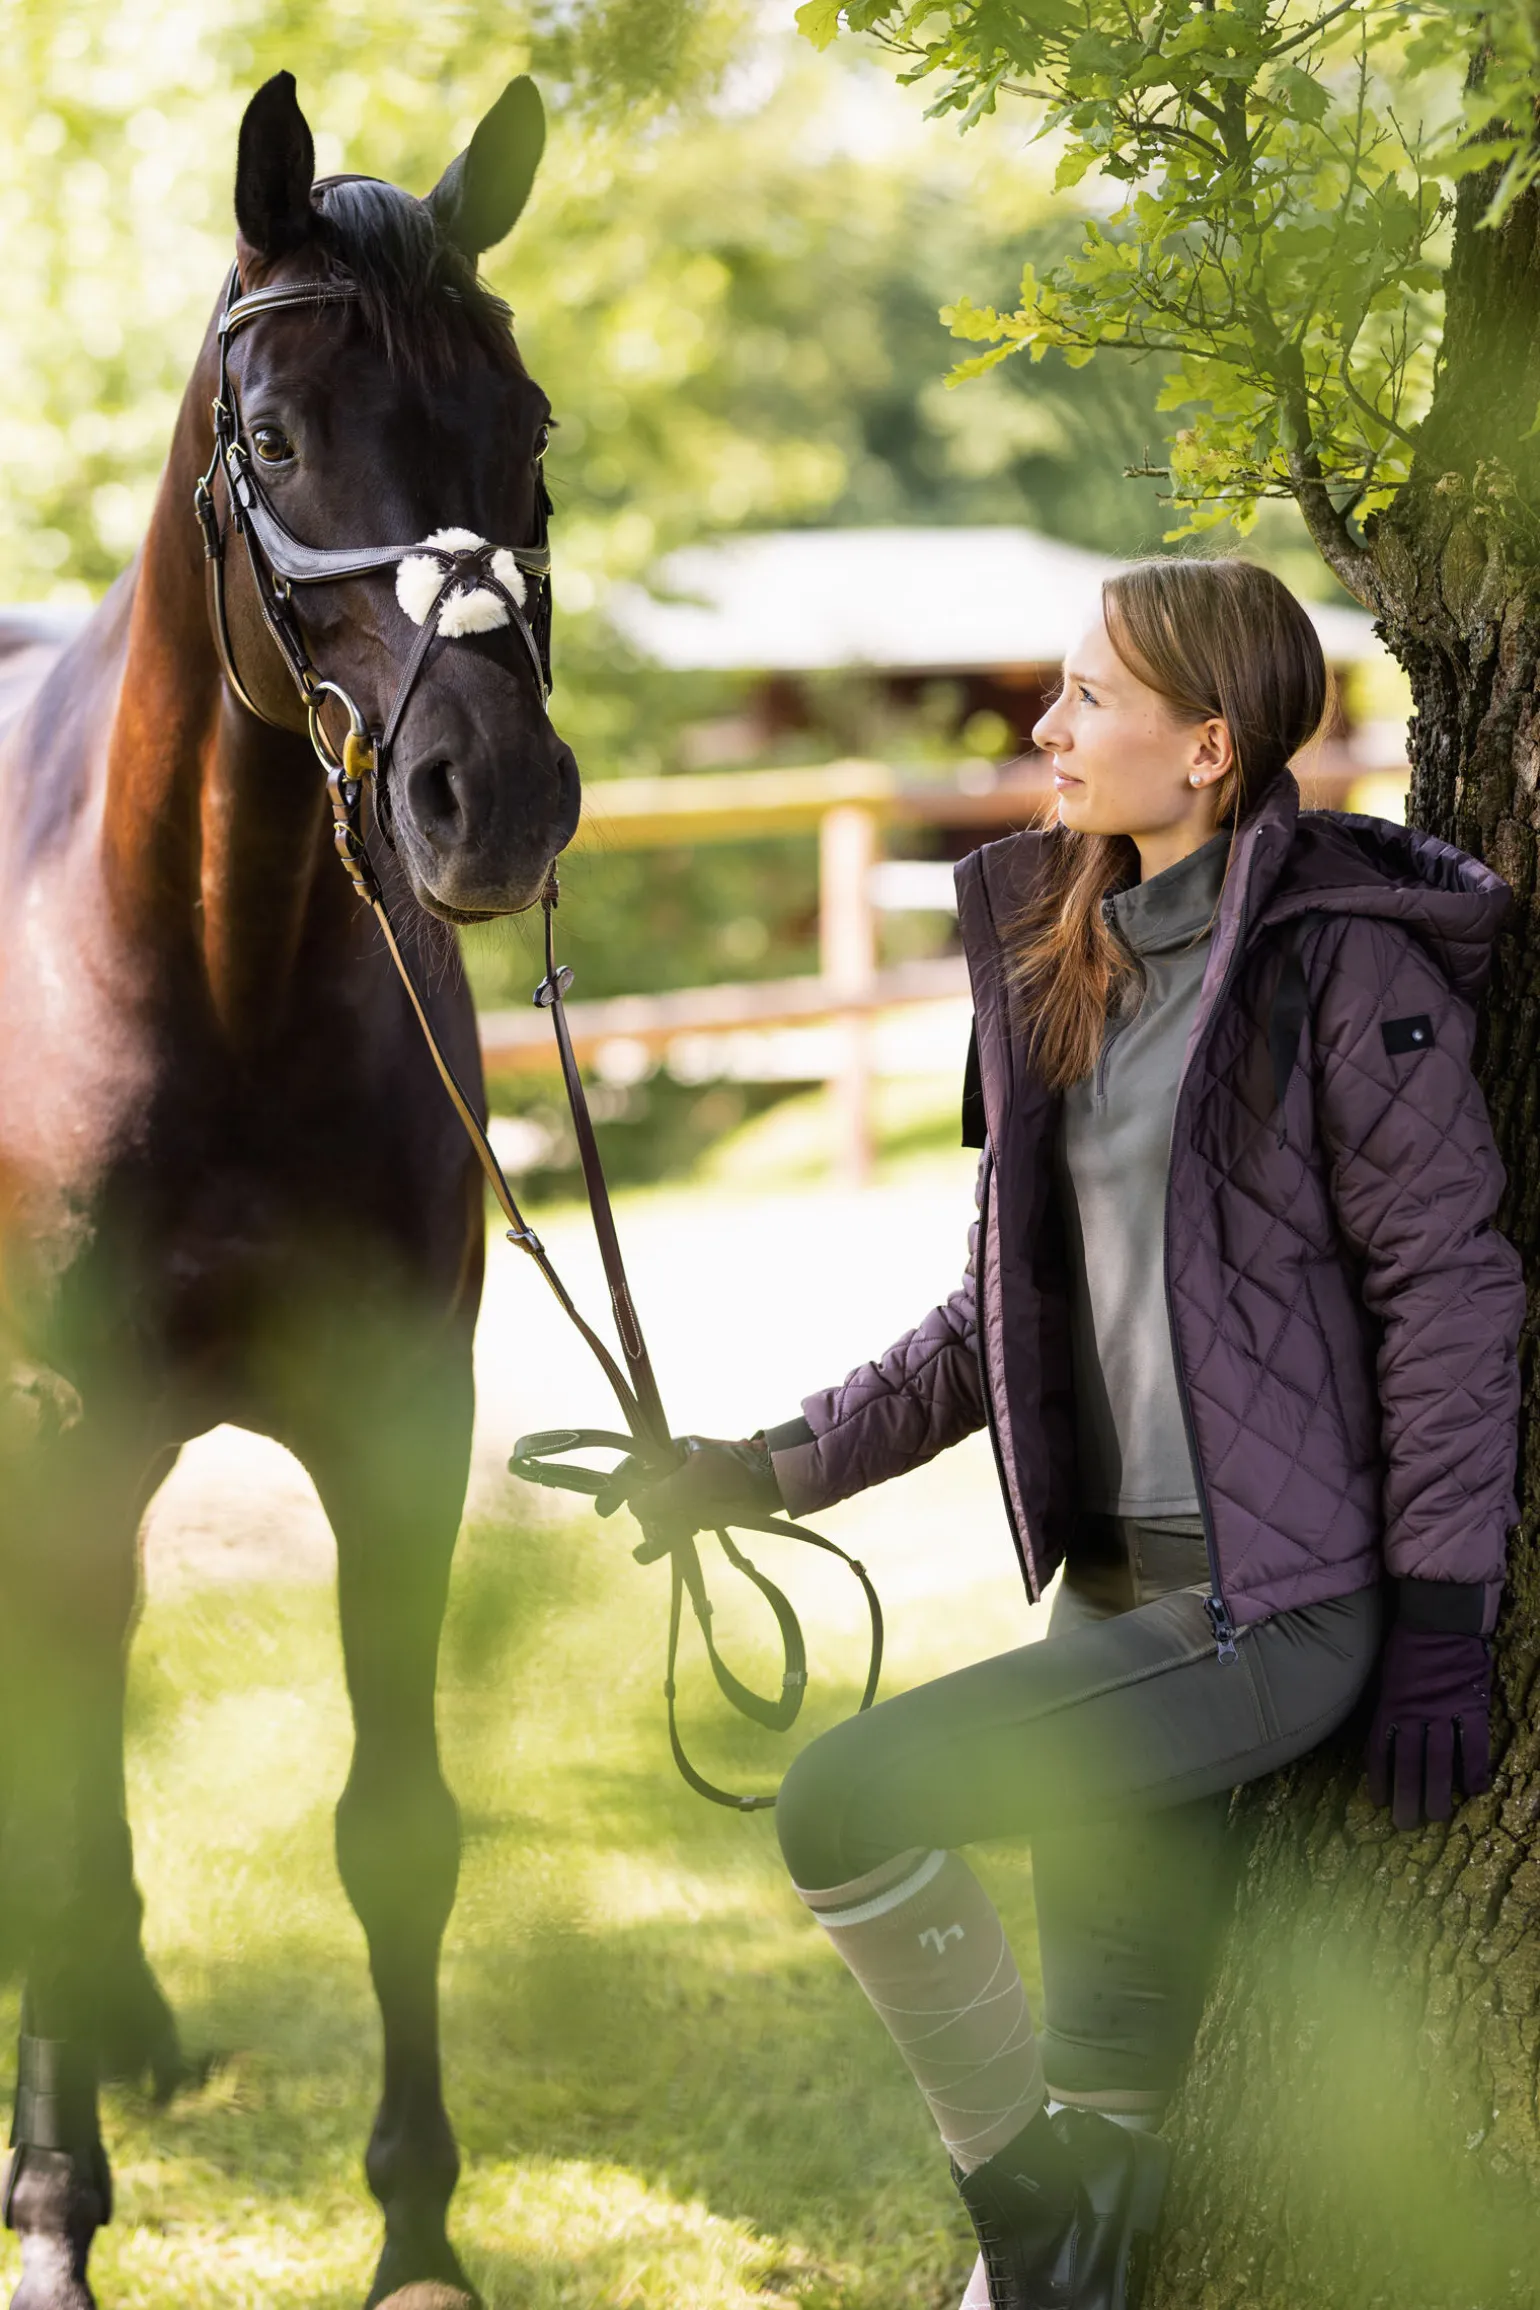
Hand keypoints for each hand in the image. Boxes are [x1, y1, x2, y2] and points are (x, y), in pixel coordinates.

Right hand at [595, 1433, 782, 1532]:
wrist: (775, 1482)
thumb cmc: (735, 1471)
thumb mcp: (694, 1480)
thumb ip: (663, 1494)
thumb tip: (635, 1508)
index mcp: (669, 1452)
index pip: (633, 1467)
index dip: (616, 1486)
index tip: (603, 1510)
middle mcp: (675, 1472)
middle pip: (645, 1496)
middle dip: (642, 1515)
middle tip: (647, 1529)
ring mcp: (688, 1492)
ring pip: (661, 1515)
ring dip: (654, 1533)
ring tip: (646, 1553)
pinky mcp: (701, 1511)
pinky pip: (678, 1527)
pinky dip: (671, 1539)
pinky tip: (662, 1550)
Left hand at [1366, 1625, 1491, 1829]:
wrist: (1439, 1618)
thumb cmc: (1409, 1642)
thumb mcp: (1387, 1675)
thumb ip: (1390, 1706)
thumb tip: (1389, 1732)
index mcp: (1390, 1707)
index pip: (1381, 1751)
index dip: (1379, 1779)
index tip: (1378, 1802)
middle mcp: (1414, 1715)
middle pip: (1409, 1765)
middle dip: (1406, 1798)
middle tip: (1405, 1824)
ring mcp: (1443, 1712)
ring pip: (1438, 1762)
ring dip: (1437, 1793)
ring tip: (1435, 1817)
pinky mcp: (1470, 1707)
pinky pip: (1473, 1745)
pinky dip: (1474, 1769)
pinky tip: (1475, 1789)